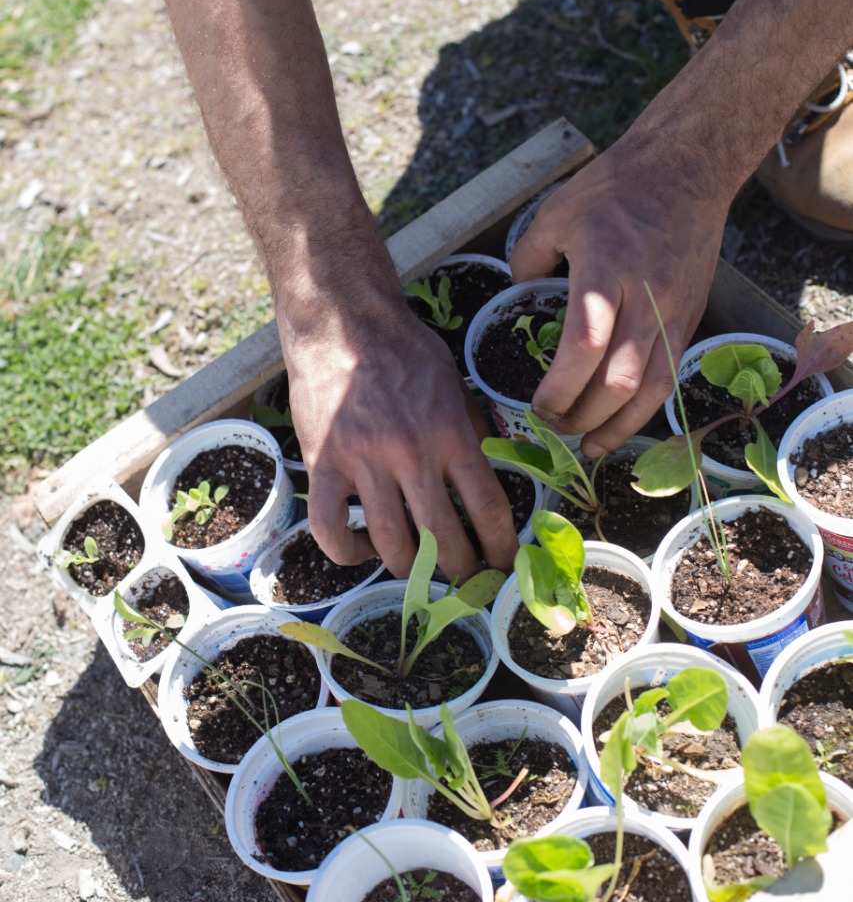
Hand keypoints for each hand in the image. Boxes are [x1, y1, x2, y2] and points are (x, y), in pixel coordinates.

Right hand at [281, 297, 519, 581]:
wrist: (341, 321)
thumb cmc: (404, 349)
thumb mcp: (454, 384)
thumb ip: (472, 432)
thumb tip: (492, 479)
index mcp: (451, 432)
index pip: (487, 506)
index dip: (501, 547)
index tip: (504, 565)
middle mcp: (410, 452)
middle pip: (444, 537)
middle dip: (462, 570)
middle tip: (466, 579)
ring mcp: (363, 461)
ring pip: (391, 543)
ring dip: (412, 570)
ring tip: (421, 572)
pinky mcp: (322, 464)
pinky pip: (330, 529)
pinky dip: (348, 552)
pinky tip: (364, 548)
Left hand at [510, 131, 730, 454]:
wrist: (688, 170)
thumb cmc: (617, 187)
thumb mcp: (556, 212)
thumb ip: (528, 258)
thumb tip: (517, 294)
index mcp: (606, 269)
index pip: (584, 345)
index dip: (560, 386)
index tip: (537, 405)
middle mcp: (645, 298)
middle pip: (619, 379)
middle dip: (583, 415)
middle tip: (553, 428)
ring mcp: (673, 312)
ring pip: (652, 389)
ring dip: (619, 426)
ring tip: (588, 446)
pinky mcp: (690, 319)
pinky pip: (669, 377)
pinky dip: (644, 409)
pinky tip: (621, 423)